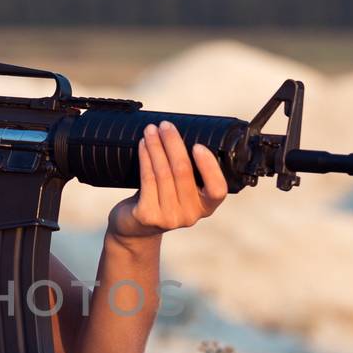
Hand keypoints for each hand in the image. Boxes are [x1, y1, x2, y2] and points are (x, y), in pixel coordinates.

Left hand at [107, 120, 226, 241]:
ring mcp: (169, 217)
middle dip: (173, 143)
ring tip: (151, 130)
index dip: (209, 167)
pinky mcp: (148, 215)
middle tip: (166, 125)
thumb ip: (188, 172)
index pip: (217, 190)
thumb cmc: (161, 199)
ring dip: (156, 146)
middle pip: (183, 172)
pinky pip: (147, 179)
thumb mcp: (181, 190)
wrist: (134, 227)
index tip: (198, 145)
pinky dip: (145, 158)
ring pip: (163, 173)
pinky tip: (143, 145)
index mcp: (206, 207)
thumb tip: (181, 132)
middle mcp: (191, 215)